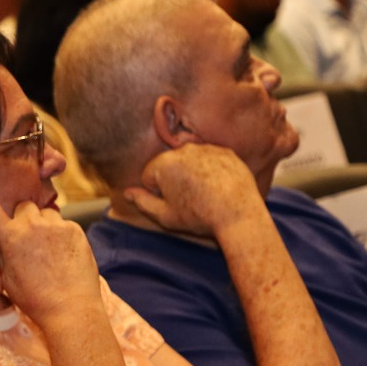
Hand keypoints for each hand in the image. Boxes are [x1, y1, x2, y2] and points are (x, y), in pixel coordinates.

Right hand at [0, 182, 97, 322]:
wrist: (71, 308)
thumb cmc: (35, 298)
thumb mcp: (8, 278)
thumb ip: (0, 251)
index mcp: (11, 238)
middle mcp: (32, 226)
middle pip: (23, 207)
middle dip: (22, 217)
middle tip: (26, 237)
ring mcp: (56, 226)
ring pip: (45, 213)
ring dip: (43, 223)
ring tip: (47, 248)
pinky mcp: (75, 230)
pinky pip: (63, 224)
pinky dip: (60, 234)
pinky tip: (62, 254)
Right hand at [125, 144, 265, 238]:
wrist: (239, 215)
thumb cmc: (199, 217)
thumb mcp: (164, 216)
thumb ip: (142, 202)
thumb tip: (127, 193)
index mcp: (164, 164)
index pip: (149, 176)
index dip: (158, 193)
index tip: (173, 204)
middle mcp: (184, 150)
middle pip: (168, 165)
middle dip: (173, 180)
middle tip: (189, 200)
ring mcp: (207, 149)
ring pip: (189, 161)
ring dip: (191, 174)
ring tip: (204, 194)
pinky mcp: (226, 152)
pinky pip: (209, 159)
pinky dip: (210, 170)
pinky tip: (218, 187)